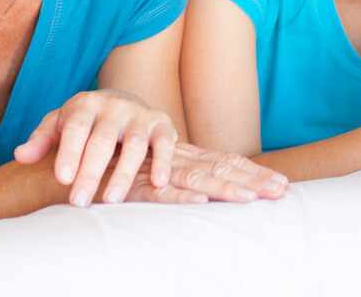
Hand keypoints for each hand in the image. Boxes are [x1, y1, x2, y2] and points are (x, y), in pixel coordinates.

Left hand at [14, 89, 177, 207]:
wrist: (122, 101)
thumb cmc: (85, 121)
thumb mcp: (60, 124)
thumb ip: (41, 139)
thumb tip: (20, 155)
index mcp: (86, 104)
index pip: (76, 128)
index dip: (69, 153)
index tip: (63, 179)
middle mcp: (114, 105)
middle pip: (103, 140)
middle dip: (91, 172)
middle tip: (79, 202)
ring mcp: (140, 114)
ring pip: (134, 145)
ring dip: (124, 174)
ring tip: (112, 200)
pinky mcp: (162, 123)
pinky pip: (164, 143)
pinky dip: (163, 162)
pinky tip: (158, 183)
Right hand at [123, 142, 288, 204]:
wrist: (78, 162)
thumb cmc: (123, 171)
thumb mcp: (161, 173)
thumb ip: (187, 178)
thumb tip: (221, 190)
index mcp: (184, 158)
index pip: (226, 162)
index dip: (254, 172)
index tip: (282, 183)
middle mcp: (174, 161)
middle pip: (219, 169)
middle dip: (252, 180)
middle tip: (280, 191)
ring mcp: (155, 172)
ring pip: (194, 180)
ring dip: (222, 189)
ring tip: (249, 198)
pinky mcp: (132, 187)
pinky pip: (157, 192)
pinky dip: (178, 198)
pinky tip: (198, 203)